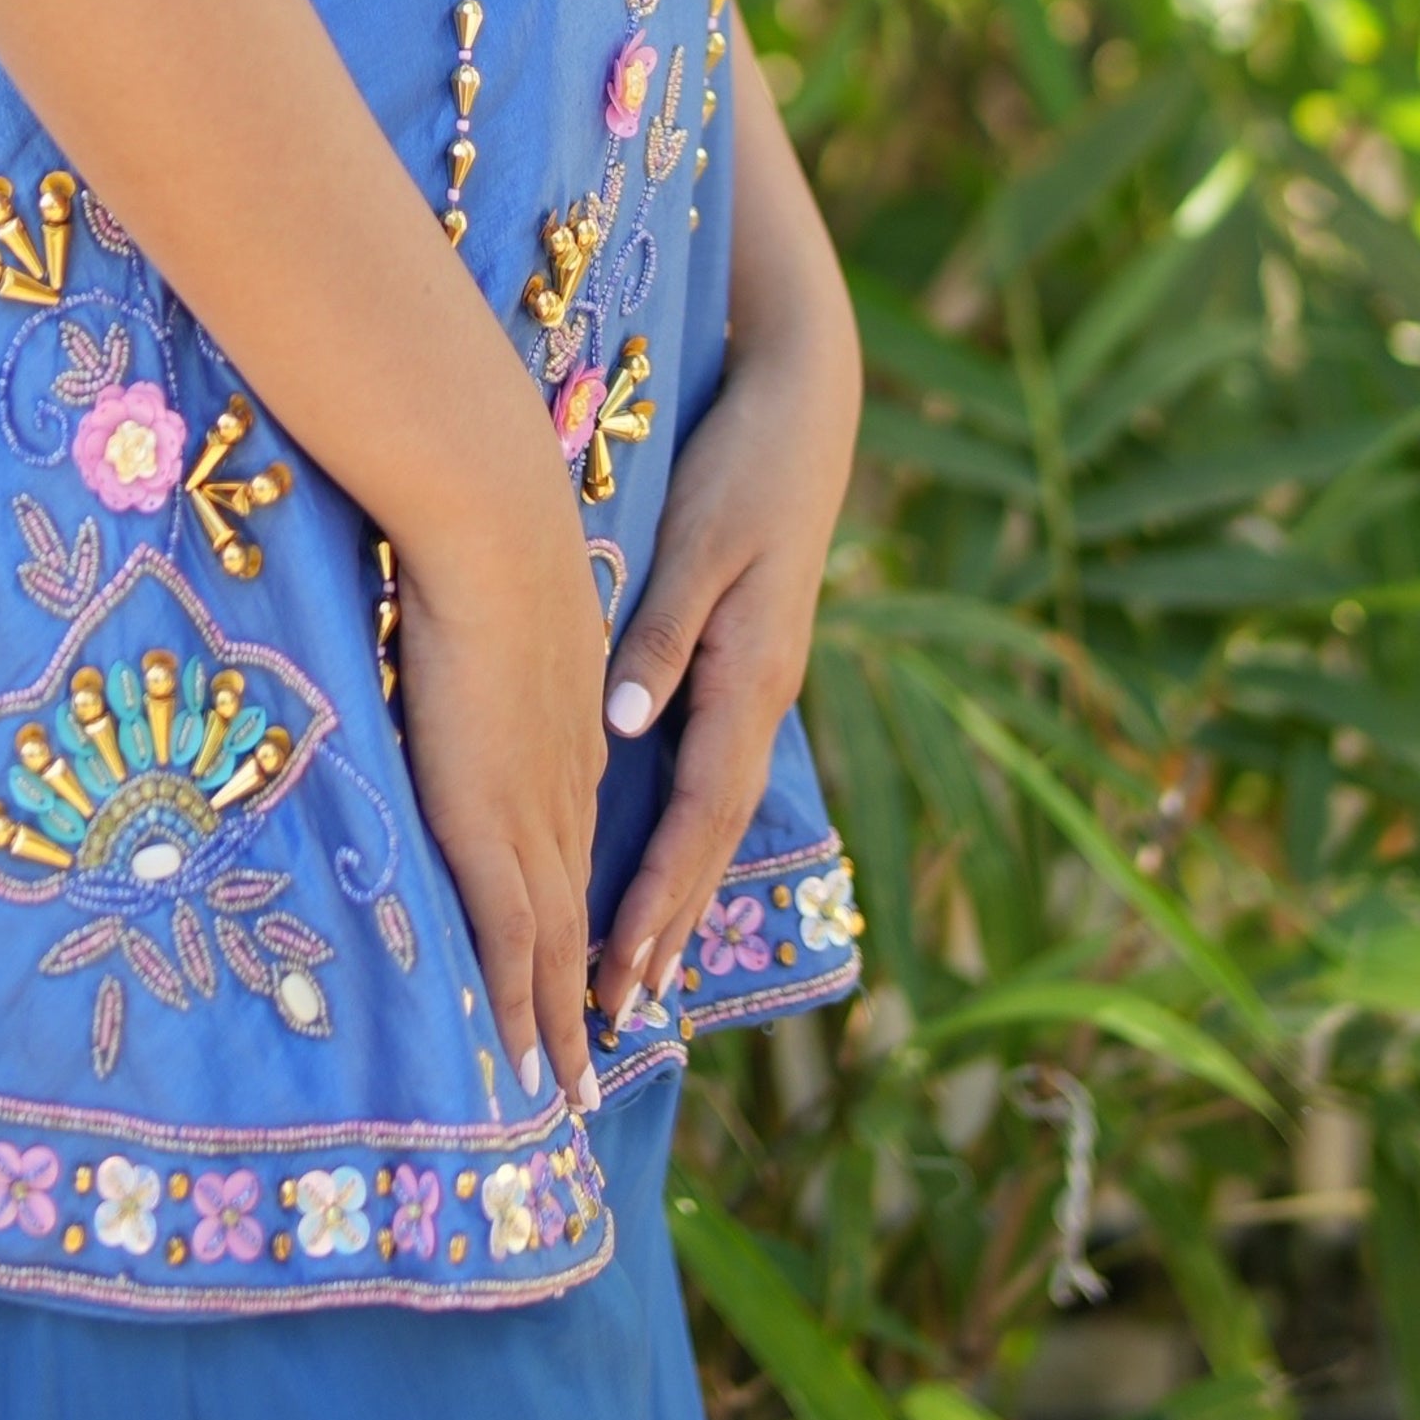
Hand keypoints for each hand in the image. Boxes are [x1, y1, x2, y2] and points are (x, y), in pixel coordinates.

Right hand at [392, 470, 612, 1122]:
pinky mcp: (494, 823)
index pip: (572, 847)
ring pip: (553, 945)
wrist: (494, 525)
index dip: (574, 912)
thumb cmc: (481, 540)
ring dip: (560, 1024)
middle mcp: (563, 788)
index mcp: (565, 739)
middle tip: (586, 1071)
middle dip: (581, 996)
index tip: (578, 962)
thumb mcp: (496, 606)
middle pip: (575, 912)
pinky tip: (524, 1061)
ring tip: (565, 1091)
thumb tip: (468, 642)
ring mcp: (534, 811)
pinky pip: (510, 939)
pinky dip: (519, 1007)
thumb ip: (491, 647)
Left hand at [591, 313, 856, 1034]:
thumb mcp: (701, 542)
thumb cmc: (742, 466)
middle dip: (666, 926)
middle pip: (710, 838)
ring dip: (676, 895)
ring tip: (640, 976)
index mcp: (750, 676)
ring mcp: (757, 684)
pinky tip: (662, 868)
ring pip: (713, 814)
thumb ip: (662, 634)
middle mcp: (760, 697)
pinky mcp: (743, 665)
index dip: (656, 898)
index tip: (616, 972)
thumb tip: (625, 727)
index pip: (698, 816)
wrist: (802, 406)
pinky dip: (685, 836)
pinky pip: (711, 774)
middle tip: (618, 1013)